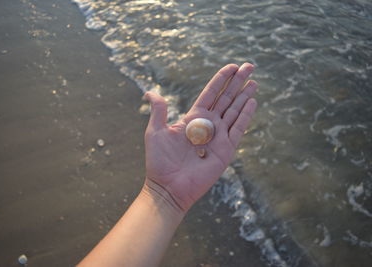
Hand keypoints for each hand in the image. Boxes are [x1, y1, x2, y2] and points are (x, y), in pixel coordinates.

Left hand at [143, 63, 257, 211]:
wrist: (168, 186)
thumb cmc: (159, 161)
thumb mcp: (156, 131)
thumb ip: (159, 110)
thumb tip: (150, 92)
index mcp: (193, 118)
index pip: (210, 93)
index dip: (221, 79)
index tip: (232, 66)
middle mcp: (208, 125)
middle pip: (226, 98)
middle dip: (237, 82)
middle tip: (249, 66)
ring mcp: (218, 137)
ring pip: (234, 111)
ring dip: (244, 95)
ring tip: (254, 81)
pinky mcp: (226, 150)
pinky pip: (238, 129)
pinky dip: (245, 115)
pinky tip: (252, 101)